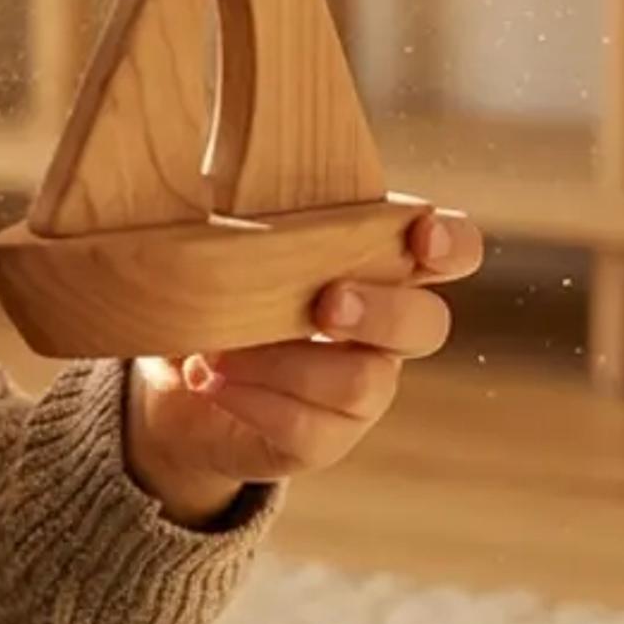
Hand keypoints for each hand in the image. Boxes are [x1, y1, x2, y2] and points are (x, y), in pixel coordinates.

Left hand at [125, 207, 485, 523]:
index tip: (421, 235)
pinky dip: (254, 400)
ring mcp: (360, 390)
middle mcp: (384, 331)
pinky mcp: (323, 441)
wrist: (170, 381)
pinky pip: (311, 429)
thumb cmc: (214, 290)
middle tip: (325, 304)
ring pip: (364, 383)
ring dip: (286, 363)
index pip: (452, 251)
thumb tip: (224, 182)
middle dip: (381, 311)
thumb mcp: (227, 242)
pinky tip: (210, 380)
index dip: (451, 244)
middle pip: (428, 324)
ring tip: (216, 350)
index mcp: (377, 264)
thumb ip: (250, 213)